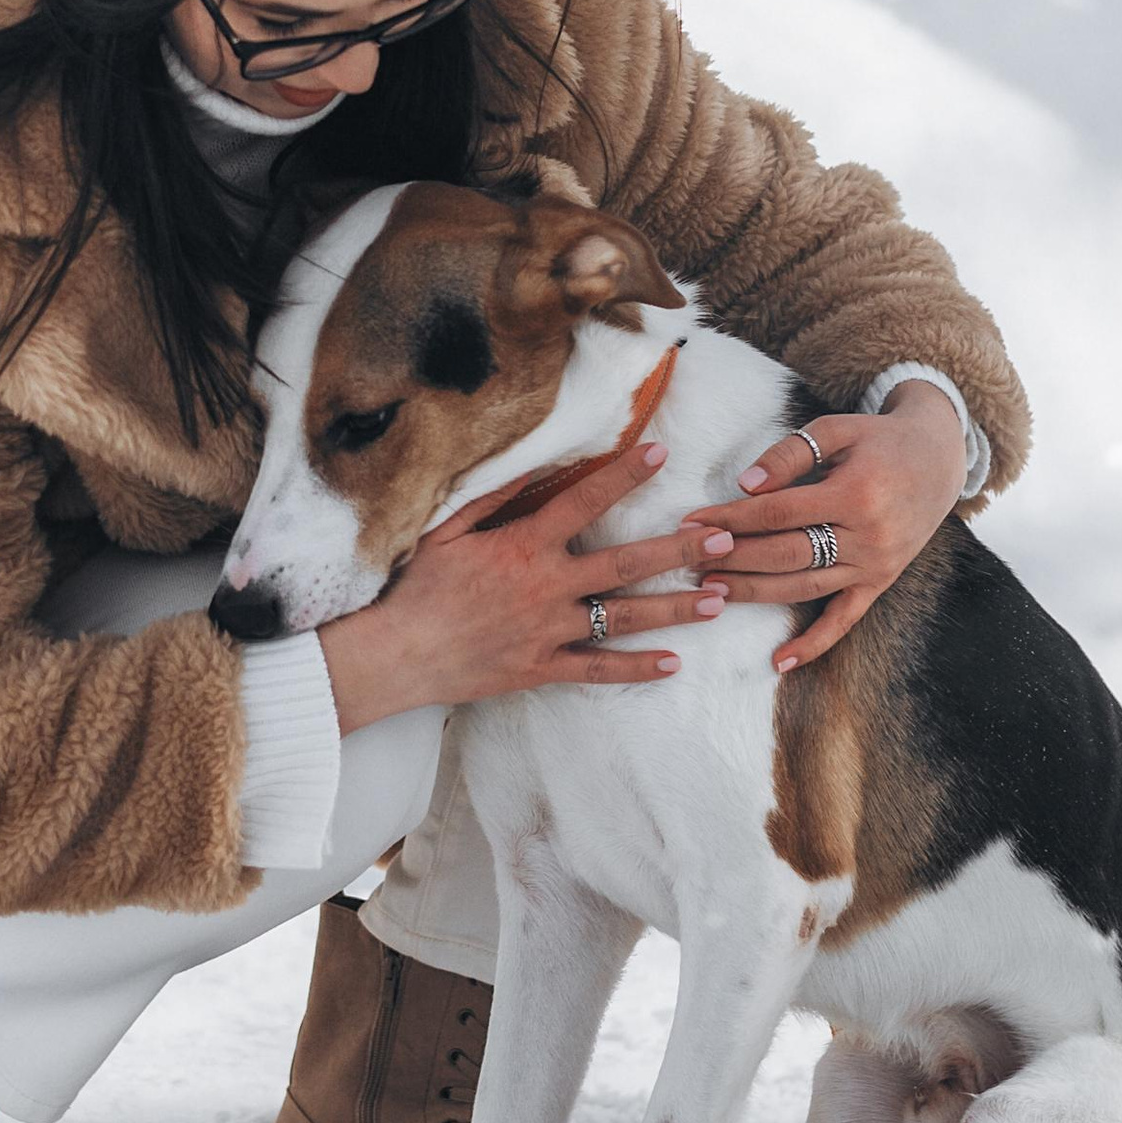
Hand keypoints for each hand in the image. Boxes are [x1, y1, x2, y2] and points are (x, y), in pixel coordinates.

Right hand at [319, 440, 717, 734]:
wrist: (397, 654)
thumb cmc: (416, 587)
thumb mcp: (446, 529)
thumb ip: (492, 496)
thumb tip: (531, 462)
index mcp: (523, 545)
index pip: (583, 500)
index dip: (624, 473)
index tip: (661, 453)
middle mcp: (546, 586)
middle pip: (625, 562)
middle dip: (678, 549)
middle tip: (724, 538)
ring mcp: (548, 630)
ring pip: (623, 617)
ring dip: (672, 608)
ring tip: (716, 599)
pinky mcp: (542, 667)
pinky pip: (598, 669)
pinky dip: (636, 668)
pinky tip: (673, 664)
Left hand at [671, 382, 967, 672]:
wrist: (940, 460)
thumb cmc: (879, 440)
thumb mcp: (837, 430)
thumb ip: (790, 453)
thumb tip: (745, 485)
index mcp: (855, 493)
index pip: (777, 512)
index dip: (730, 518)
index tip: (691, 521)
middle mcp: (867, 535)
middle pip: (785, 553)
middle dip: (732, 557)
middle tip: (689, 559)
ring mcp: (875, 564)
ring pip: (805, 587)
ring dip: (755, 592)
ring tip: (710, 592)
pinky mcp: (880, 582)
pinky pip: (845, 620)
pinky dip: (814, 644)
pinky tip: (780, 662)